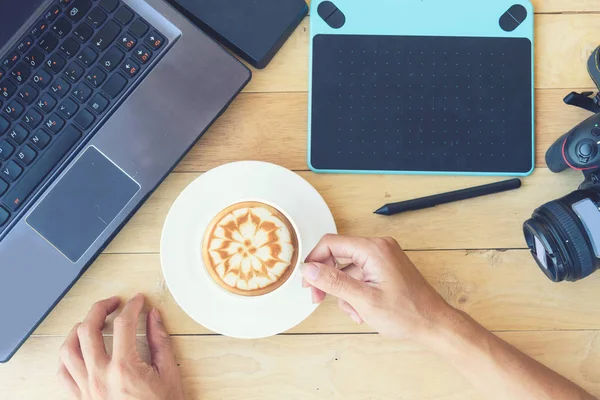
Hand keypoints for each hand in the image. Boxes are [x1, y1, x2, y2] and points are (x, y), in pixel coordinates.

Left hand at [58, 294, 185, 399]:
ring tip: (91, 322)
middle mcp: (100, 377)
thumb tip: (153, 316)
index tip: (138, 301)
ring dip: (78, 329)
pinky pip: (62, 373)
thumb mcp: (168, 374)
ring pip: (68, 349)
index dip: (132, 306)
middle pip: (88, 329)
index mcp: (125, 369)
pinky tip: (79, 350)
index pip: (123, 324)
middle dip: (101, 308)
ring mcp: (86, 389)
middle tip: (114, 303)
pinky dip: (68, 356)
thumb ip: (159, 341)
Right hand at [301, 234, 453, 341]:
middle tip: (318, 299)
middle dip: (328, 279)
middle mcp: (378, 247)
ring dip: (345, 291)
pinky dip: (356, 292)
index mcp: (373, 249)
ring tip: (355, 312)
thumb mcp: (363, 300)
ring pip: (348, 269)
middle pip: (338, 255)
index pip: (331, 243)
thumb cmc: (406, 313)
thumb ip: (334, 282)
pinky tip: (363, 310)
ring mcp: (383, 257)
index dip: (314, 262)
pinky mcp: (386, 268)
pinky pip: (361, 275)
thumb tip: (309, 269)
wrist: (434, 324)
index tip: (308, 283)